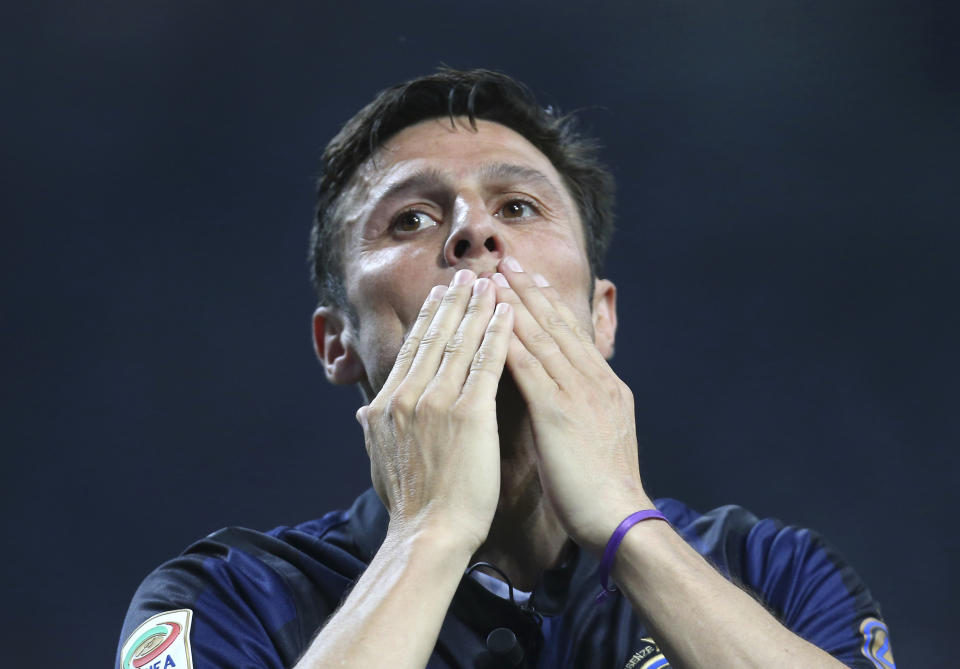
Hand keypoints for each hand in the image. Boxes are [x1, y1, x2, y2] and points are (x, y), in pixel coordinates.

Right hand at [356, 270, 513, 551]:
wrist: (428, 535)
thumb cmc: (411, 504)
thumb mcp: (378, 459)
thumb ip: (374, 430)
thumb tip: (363, 416)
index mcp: (386, 405)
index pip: (412, 349)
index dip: (429, 317)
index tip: (441, 294)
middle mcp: (407, 396)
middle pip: (434, 336)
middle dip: (453, 301)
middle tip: (467, 273)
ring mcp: (436, 403)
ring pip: (460, 342)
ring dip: (477, 308)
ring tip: (491, 282)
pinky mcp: (469, 415)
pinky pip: (486, 364)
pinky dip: (498, 335)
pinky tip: (509, 314)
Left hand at [492, 257, 652, 552]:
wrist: (619, 518)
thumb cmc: (602, 488)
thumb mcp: (599, 434)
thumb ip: (582, 406)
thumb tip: (563, 393)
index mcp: (604, 385)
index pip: (571, 333)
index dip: (547, 303)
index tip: (526, 278)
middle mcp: (594, 381)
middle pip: (557, 325)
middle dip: (529, 290)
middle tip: (506, 260)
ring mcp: (578, 394)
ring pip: (543, 339)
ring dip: (515, 306)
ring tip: (493, 278)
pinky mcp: (559, 413)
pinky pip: (531, 370)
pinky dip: (510, 342)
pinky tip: (491, 324)